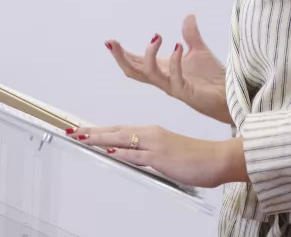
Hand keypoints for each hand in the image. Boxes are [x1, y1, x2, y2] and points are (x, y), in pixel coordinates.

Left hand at [65, 124, 247, 188]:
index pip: (120, 130)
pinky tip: (109, 151)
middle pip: (116, 131)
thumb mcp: (167, 154)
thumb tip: (131, 159)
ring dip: (100, 138)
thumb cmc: (197, 158)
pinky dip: (122, 152)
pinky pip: (137, 154)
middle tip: (72, 129)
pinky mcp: (161, 157)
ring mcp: (156, 144)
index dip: (100, 130)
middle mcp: (151, 134)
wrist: (218, 158)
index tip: (83, 130)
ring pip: (122, 139)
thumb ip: (148, 155)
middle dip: (92, 131)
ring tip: (81, 136)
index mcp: (152, 132)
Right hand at [105, 14, 231, 123]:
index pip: (136, 63)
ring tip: (156, 36)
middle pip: (134, 71)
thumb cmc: (211, 78)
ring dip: (149, 54)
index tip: (109, 41)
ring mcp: (173, 87)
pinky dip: (175, 61)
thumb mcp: (198, 51)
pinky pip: (175, 78)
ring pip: (149, 74)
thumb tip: (188, 16)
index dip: (121, 54)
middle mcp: (164, 80)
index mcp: (163, 70)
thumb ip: (190, 35)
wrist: (228, 95)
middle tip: (112, 42)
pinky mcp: (186, 92)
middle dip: (120, 57)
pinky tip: (178, 46)